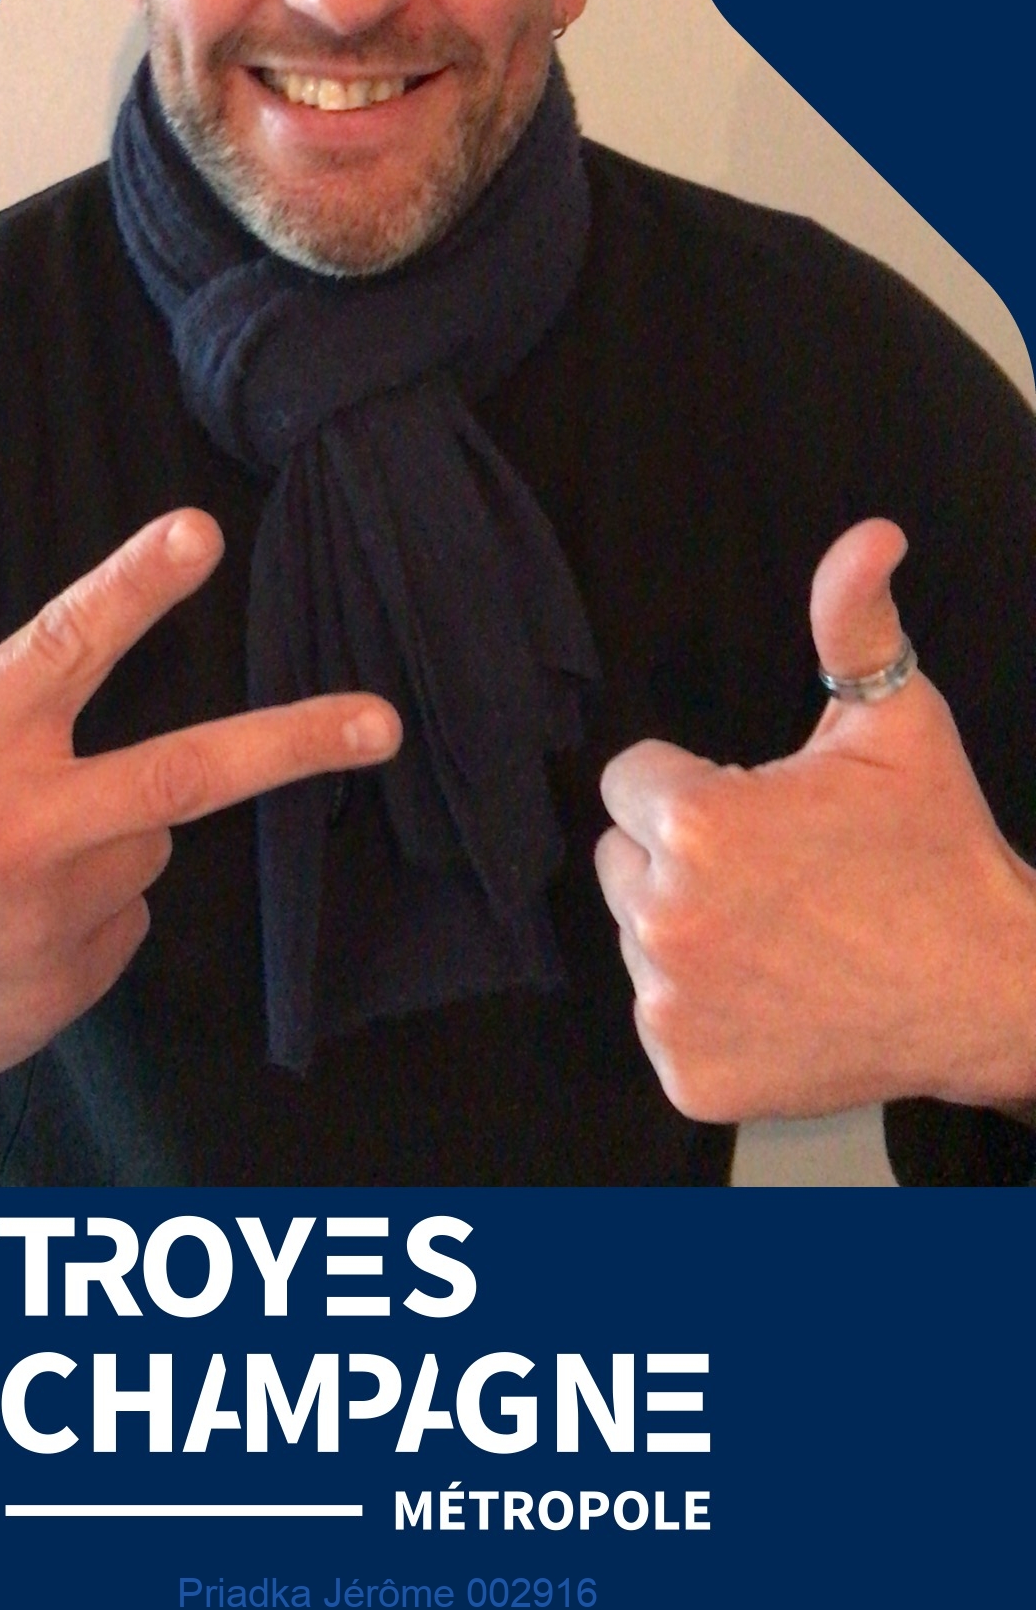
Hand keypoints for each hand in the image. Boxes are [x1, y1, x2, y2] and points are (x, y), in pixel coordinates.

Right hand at [0, 510, 400, 1132]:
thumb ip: (10, 729)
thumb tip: (133, 727)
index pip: (63, 645)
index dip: (135, 585)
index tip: (199, 534)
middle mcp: (15, 828)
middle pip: (184, 775)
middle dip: (295, 744)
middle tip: (379, 724)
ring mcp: (49, 917)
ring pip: (145, 848)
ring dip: (103, 849)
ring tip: (4, 877)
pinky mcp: (68, 985)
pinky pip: (122, 920)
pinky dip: (87, 915)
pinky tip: (7, 931)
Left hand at [595, 519, 1035, 1122]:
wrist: (991, 988)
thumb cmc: (937, 849)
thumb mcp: (898, 721)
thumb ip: (854, 622)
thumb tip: (869, 536)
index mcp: (697, 825)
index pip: (628, 780)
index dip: (694, 786)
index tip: (759, 809)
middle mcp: (666, 919)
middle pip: (619, 858)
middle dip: (680, 855)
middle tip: (774, 871)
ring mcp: (673, 1005)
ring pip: (636, 937)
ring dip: (688, 928)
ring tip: (781, 929)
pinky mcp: (688, 1073)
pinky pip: (662, 1016)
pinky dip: (707, 1009)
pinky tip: (777, 990)